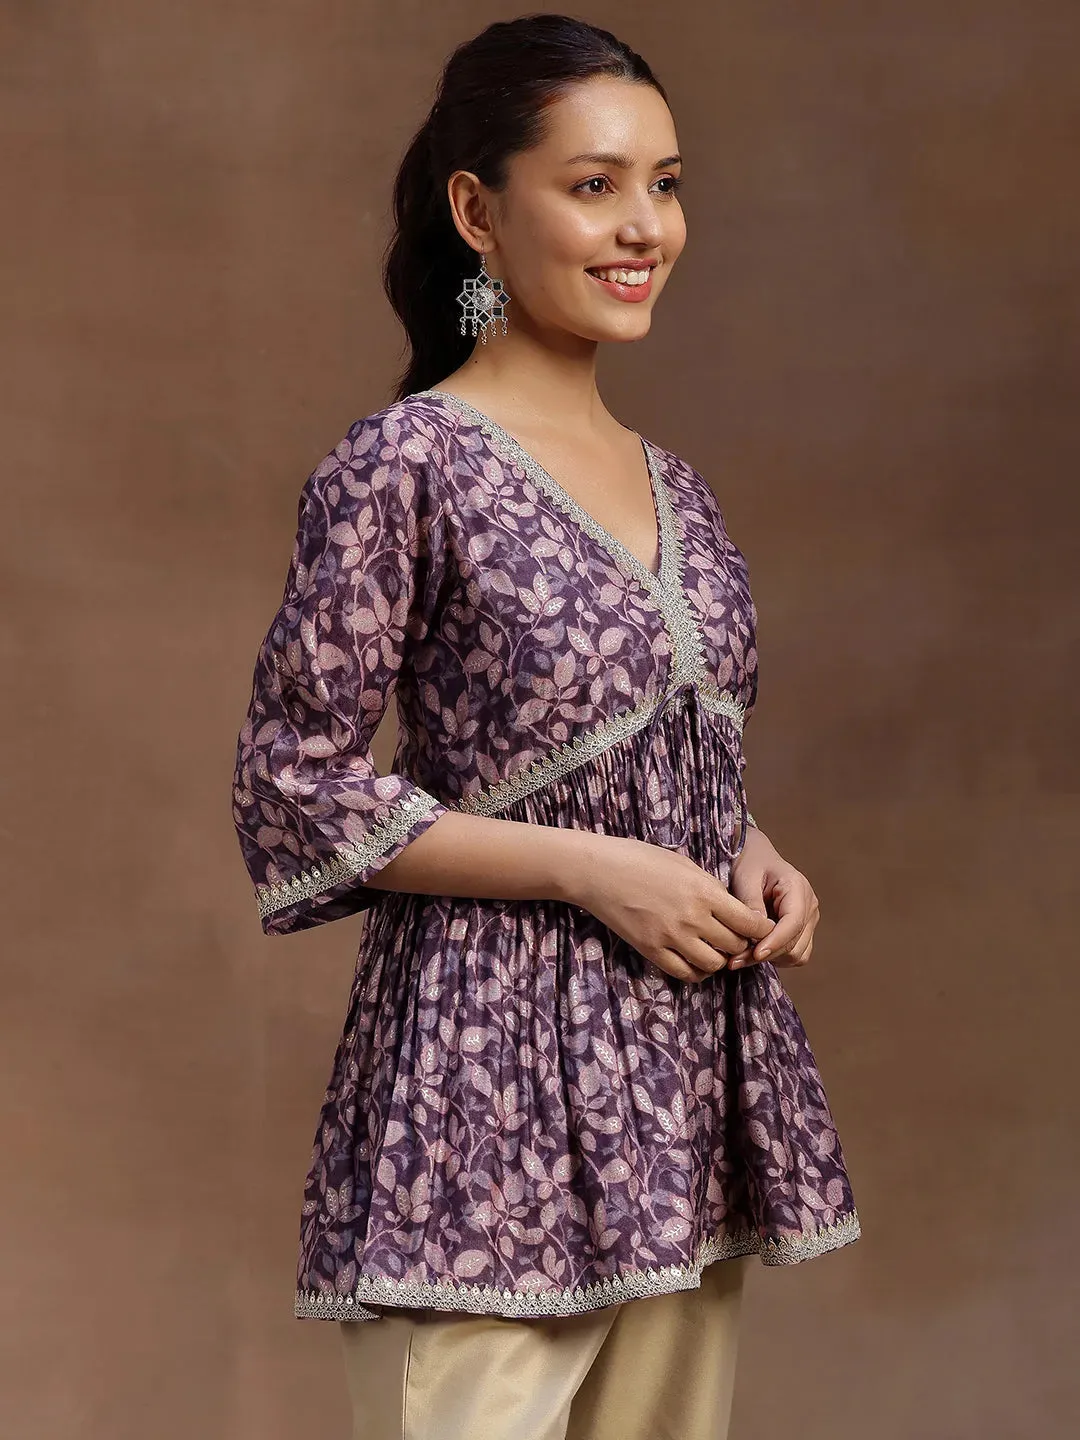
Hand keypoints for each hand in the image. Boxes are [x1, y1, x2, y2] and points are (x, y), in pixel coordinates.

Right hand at [568, 834, 775, 984]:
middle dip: (742, 944)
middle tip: (737, 939)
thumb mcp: (684, 864)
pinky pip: (686, 973)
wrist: (598, 871)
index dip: (761, 929)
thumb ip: (710, 888)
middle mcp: (693, 918)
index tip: (760, 928)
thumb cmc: (641, 859)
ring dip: (720, 959)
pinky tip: (696, 960)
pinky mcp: (652, 951)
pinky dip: (697, 971)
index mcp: (705, 892)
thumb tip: (731, 908)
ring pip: (714, 964)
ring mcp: (671, 937)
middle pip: (735, 946)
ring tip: (715, 949)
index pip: (750, 923)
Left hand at [724, 827, 819, 969]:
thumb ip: (751, 904)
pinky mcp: (802, 930)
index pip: (793, 923)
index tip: (755, 954)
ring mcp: (808, 919)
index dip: (775, 942)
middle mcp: (809, 906)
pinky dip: (777, 958)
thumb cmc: (750, 863)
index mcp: (798, 888)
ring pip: (797, 954)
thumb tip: (756, 933)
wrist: (755, 858)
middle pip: (795, 943)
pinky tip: (755, 951)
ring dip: (771, 959)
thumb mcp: (745, 877)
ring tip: (741, 956)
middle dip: (766, 954)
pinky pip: (795, 954)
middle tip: (734, 960)